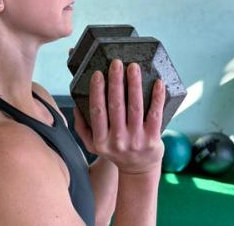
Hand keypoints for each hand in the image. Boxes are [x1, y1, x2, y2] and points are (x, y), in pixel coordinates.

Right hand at [72, 58, 165, 174]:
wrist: (138, 171)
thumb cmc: (114, 152)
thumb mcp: (92, 145)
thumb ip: (82, 127)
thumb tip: (76, 105)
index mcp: (100, 140)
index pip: (97, 111)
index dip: (97, 92)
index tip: (98, 74)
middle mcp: (118, 140)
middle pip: (116, 106)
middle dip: (116, 82)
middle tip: (116, 63)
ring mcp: (136, 140)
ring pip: (135, 108)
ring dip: (134, 85)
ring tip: (133, 67)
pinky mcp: (153, 139)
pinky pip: (155, 115)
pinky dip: (157, 98)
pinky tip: (158, 83)